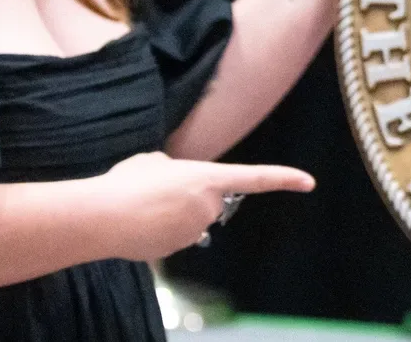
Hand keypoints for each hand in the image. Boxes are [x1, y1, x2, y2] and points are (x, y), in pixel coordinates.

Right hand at [92, 152, 314, 260]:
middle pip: (208, 200)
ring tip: (142, 205)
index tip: (309, 182)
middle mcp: (208, 207)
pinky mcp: (174, 250)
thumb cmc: (126, 182)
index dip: (283, 179)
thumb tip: (175, 182)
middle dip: (189, 195)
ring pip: (189, 218)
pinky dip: (159, 229)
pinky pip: (172, 235)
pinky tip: (137, 223)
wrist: (102, 217)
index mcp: (207, 179)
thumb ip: (176, 170)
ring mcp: (192, 231)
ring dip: (171, 212)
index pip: (255, 178)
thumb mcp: (154, 162)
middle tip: (156, 190)